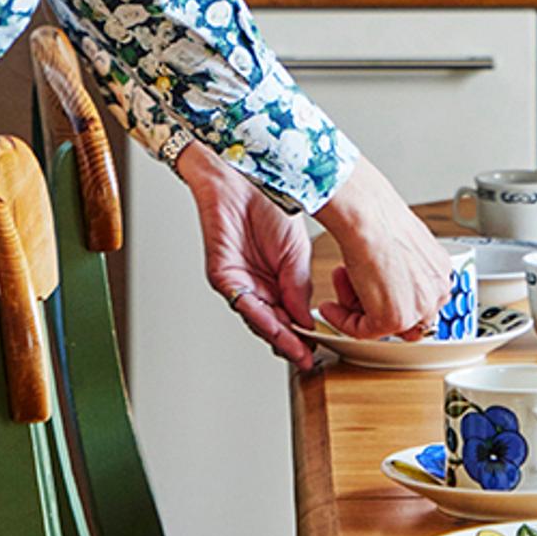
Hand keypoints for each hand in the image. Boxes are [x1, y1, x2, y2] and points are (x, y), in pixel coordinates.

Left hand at [173, 140, 317, 370]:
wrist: (251, 176)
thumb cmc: (270, 205)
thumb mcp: (297, 255)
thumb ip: (299, 290)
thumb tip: (306, 324)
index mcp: (274, 280)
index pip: (286, 318)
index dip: (300, 337)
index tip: (314, 353)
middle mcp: (254, 285)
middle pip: (270, 324)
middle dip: (288, 344)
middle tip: (306, 359)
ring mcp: (237, 281)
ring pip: (255, 319)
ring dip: (276, 336)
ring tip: (296, 350)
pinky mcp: (221, 273)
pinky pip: (241, 301)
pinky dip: (260, 317)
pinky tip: (278, 326)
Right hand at [315, 157, 451, 339]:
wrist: (366, 213)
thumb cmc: (377, 216)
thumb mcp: (399, 245)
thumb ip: (401, 269)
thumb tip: (386, 281)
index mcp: (440, 270)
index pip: (419, 300)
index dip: (387, 296)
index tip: (367, 292)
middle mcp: (436, 290)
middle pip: (403, 315)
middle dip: (371, 302)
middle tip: (350, 285)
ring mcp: (419, 306)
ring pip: (383, 324)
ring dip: (354, 307)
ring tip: (340, 282)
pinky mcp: (395, 318)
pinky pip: (363, 331)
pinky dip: (341, 321)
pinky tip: (329, 307)